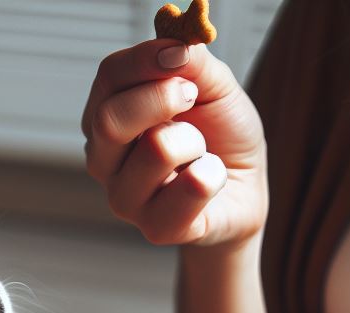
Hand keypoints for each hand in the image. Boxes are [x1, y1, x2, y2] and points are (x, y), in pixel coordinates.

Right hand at [81, 39, 266, 246]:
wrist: (243, 190)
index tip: (181, 56)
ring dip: (197, 142)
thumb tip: (173, 46)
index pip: (109, 78)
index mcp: (108, 119)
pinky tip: (210, 180)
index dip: (147, 59)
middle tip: (194, 99)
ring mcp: (125, 199)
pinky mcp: (156, 228)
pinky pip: (192, 187)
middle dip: (164, 98)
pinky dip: (215, 174)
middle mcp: (105, 161)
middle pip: (111, 119)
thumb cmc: (220, 137)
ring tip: (201, 153)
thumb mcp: (212, 85)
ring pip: (157, 150)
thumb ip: (190, 61)